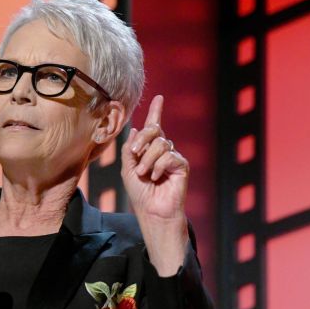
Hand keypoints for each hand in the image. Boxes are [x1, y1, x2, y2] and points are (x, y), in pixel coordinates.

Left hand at [120, 95, 189, 274]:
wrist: (151, 211)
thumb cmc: (140, 193)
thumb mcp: (127, 169)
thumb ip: (129, 149)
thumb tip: (136, 129)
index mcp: (149, 149)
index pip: (154, 127)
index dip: (156, 112)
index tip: (159, 97)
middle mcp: (163, 150)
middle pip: (155, 130)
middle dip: (142, 139)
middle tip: (135, 152)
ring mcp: (173, 157)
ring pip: (161, 143)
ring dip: (147, 159)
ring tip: (144, 174)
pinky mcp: (181, 165)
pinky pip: (169, 155)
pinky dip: (158, 166)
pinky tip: (156, 178)